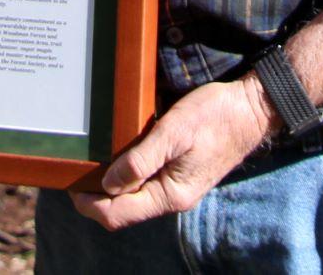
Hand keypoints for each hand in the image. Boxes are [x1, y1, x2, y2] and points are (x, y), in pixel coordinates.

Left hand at [72, 78, 273, 229]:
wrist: (251, 109)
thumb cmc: (214, 116)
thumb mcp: (173, 132)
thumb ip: (141, 160)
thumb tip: (109, 185)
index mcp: (171, 195)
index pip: (120, 214)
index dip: (91, 206)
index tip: (71, 187)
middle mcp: (173, 198)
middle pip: (125, 211)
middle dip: (97, 199)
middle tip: (75, 174)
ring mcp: (178, 187)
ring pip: (135, 198)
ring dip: (112, 187)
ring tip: (90, 164)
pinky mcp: (181, 173)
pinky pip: (148, 185)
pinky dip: (128, 176)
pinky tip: (118, 158)